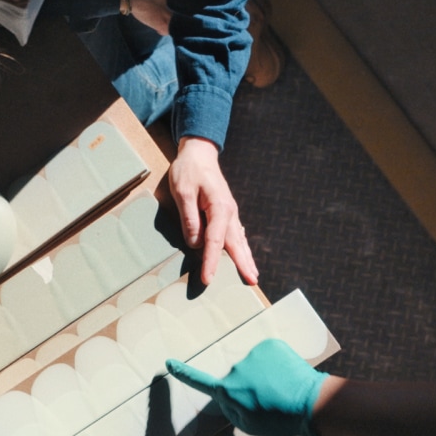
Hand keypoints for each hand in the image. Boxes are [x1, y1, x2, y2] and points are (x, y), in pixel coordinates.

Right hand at [165, 338, 325, 435]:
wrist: (311, 403)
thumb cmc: (280, 420)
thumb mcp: (248, 424)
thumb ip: (231, 408)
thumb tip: (226, 393)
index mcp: (228, 391)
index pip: (200, 382)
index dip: (183, 373)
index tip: (168, 363)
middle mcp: (236, 369)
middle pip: (236, 377)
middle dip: (248, 387)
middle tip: (269, 400)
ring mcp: (253, 354)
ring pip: (253, 365)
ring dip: (264, 374)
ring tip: (281, 388)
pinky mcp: (270, 344)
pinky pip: (267, 354)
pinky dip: (275, 363)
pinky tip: (287, 375)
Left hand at [169, 136, 258, 284]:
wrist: (199, 154)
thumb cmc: (188, 170)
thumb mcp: (183, 191)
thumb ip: (189, 217)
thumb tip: (195, 242)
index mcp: (219, 207)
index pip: (214, 241)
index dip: (211, 262)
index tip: (208, 279)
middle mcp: (229, 212)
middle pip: (236, 243)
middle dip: (243, 264)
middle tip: (252, 281)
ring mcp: (230, 212)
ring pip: (240, 240)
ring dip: (246, 258)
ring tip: (253, 274)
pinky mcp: (226, 212)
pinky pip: (236, 233)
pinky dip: (242, 247)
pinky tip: (245, 255)